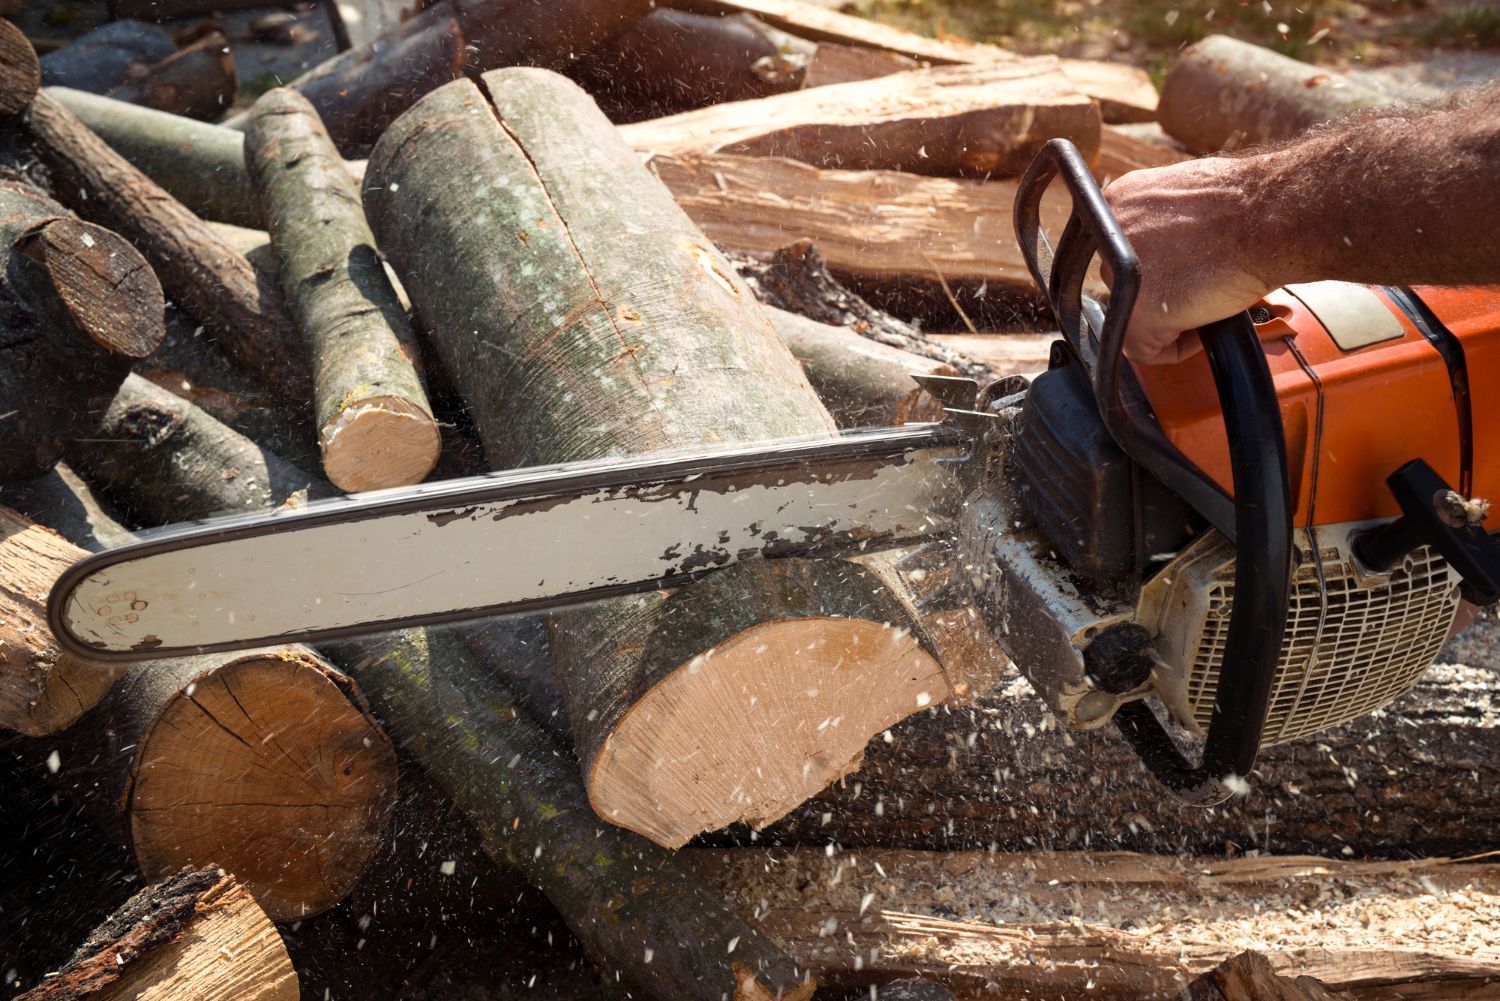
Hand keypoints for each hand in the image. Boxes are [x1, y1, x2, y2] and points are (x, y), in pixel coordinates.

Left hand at [1103, 157, 1289, 364]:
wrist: (1270, 216)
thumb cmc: (1249, 206)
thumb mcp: (1187, 202)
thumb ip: (1161, 225)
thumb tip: (1161, 252)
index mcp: (1119, 201)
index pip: (1118, 253)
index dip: (1149, 270)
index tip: (1173, 275)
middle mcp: (1108, 233)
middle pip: (1123, 285)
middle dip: (1160, 293)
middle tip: (1196, 288)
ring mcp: (1115, 274)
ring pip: (1132, 317)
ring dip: (1169, 318)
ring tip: (1206, 301)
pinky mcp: (1135, 313)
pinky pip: (1145, 351)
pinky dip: (1177, 347)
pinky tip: (1204, 325)